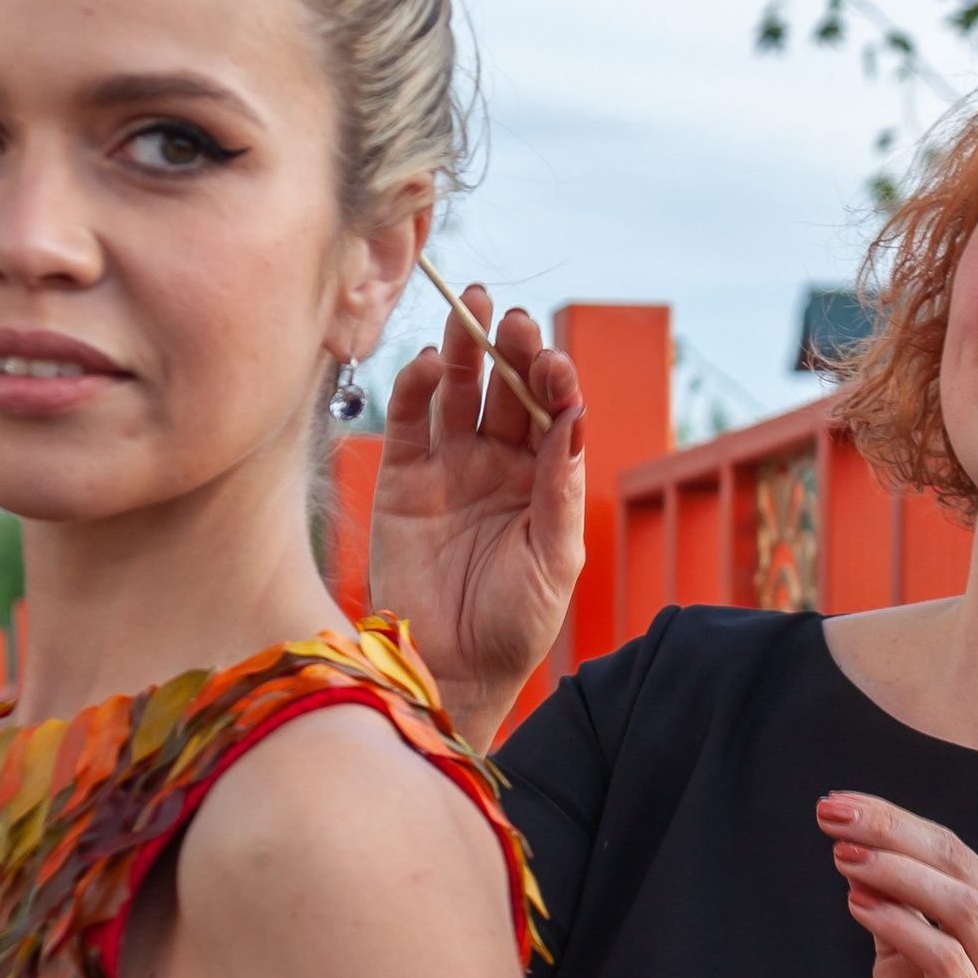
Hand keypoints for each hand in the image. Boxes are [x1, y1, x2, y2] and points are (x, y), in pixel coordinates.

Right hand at [368, 293, 584, 750]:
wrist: (453, 669)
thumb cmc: (515, 624)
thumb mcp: (555, 557)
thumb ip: (561, 487)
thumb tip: (575, 415)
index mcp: (544, 479)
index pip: (552, 412)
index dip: (553, 381)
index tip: (553, 362)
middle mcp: (498, 463)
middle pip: (506, 389)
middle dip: (512, 351)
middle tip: (513, 321)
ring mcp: (449, 466)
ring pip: (459, 390)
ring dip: (466, 347)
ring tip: (473, 308)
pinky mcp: (401, 477)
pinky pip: (410, 419)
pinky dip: (416, 385)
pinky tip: (430, 361)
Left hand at [820, 793, 977, 977]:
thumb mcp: (906, 961)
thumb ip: (894, 909)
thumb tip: (857, 852)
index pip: (953, 850)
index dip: (895, 819)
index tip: (838, 802)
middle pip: (959, 864)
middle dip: (892, 830)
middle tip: (833, 812)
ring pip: (963, 905)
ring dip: (898, 872)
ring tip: (843, 856)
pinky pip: (945, 961)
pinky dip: (901, 926)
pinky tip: (857, 906)